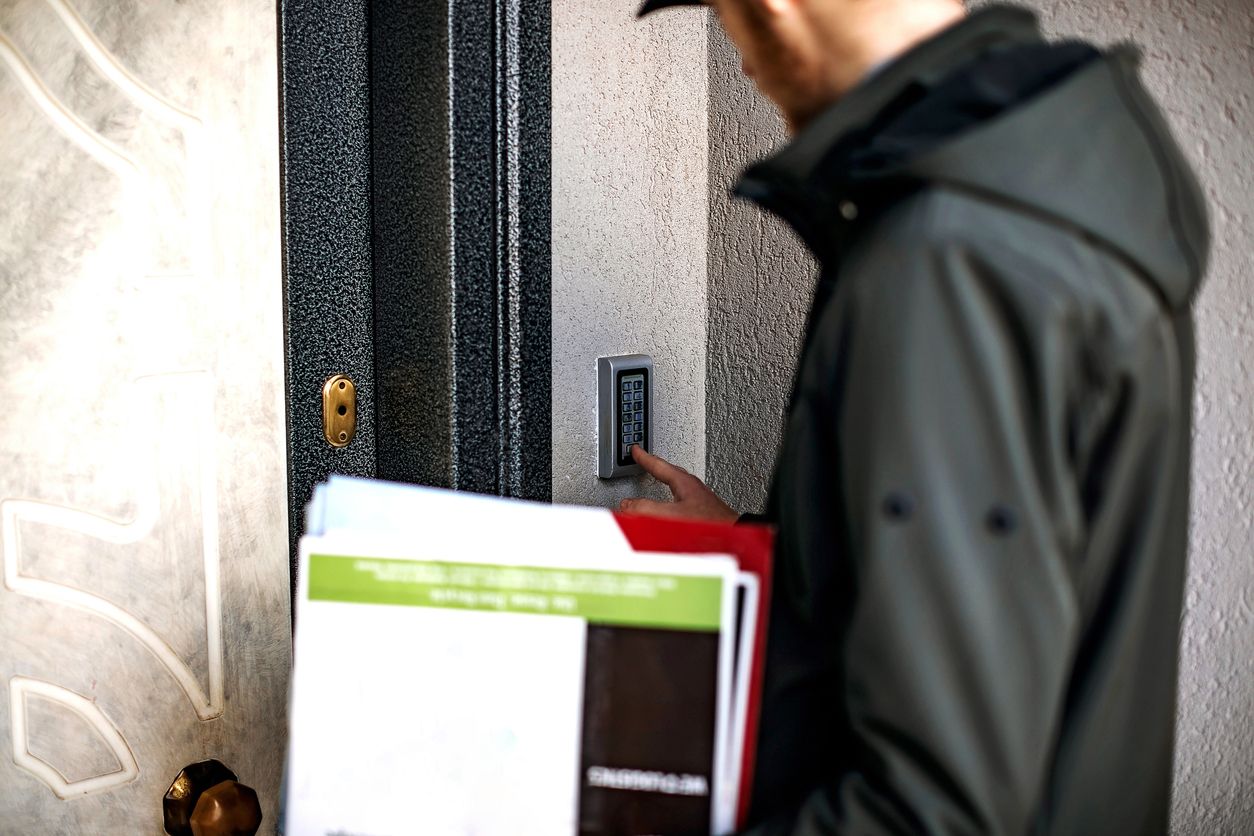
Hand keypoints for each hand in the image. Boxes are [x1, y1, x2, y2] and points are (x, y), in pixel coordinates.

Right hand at [618, 446, 738, 522]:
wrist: (732, 535)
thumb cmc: (710, 524)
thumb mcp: (671, 514)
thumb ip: (646, 509)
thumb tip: (627, 505)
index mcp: (684, 482)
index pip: (659, 465)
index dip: (645, 457)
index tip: (636, 449)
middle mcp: (693, 487)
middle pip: (669, 470)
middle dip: (655, 465)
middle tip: (644, 460)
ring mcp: (700, 498)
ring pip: (677, 483)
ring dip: (664, 479)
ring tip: (655, 478)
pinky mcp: (703, 511)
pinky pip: (682, 496)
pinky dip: (671, 496)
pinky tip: (671, 505)